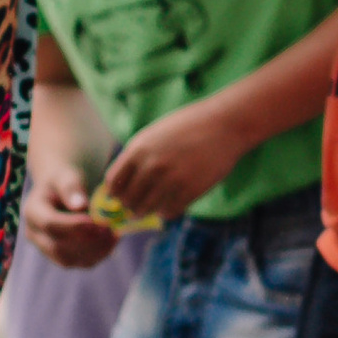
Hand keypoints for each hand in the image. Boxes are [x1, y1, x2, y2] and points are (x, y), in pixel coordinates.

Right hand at [22, 161, 118, 272]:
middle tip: (109, 228)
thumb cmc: (64, 180)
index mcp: (32, 211)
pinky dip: (98, 255)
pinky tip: (112, 240)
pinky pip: (79, 263)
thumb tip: (81, 205)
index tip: (95, 221)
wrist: (62, 190)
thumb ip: (72, 188)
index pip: (49, 224)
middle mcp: (34, 234)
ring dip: (93, 251)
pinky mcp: (62, 257)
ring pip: (68, 260)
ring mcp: (46, 248)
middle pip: (57, 247)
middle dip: (85, 241)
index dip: (73, 225)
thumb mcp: (66, 177)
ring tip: (113, 234)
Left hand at [92, 100, 243, 226]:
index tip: (118, 196)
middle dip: (130, 205)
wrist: (223, 125)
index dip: (114, 192)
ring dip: (146, 211)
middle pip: (128, 199)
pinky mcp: (190, 190)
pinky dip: (166, 212)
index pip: (113, 181)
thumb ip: (137, 156)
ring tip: (150, 208)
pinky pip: (169, 211)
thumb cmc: (188, 127)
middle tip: (135, 206)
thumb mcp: (154, 134)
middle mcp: (152, 165)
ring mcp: (171, 179)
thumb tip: (121, 184)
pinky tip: (169, 205)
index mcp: (138, 148)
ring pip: (146, 209)